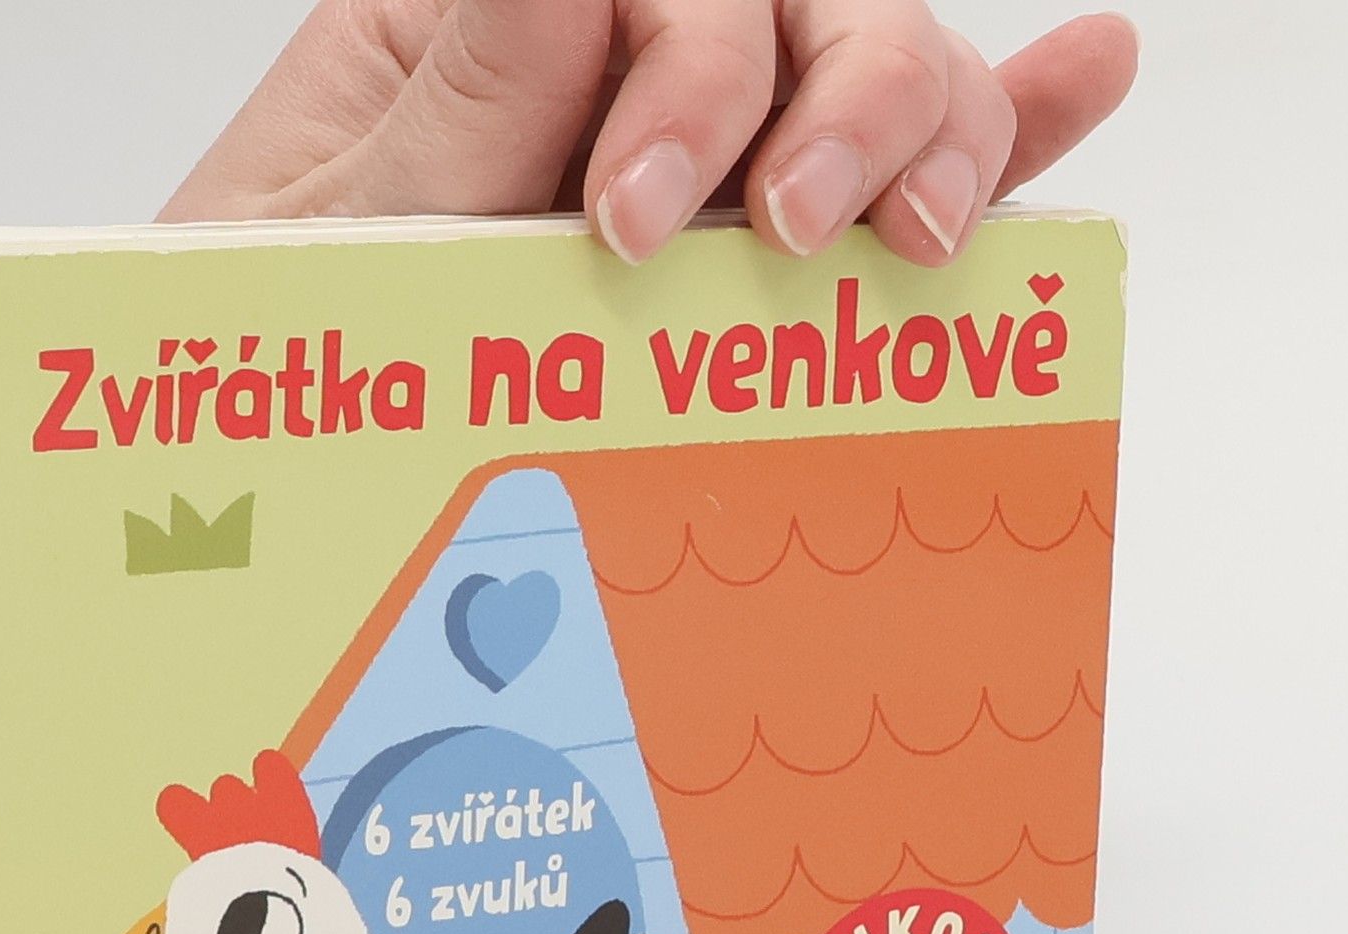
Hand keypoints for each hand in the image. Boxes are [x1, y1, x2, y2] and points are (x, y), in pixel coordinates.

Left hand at [163, 2, 1137, 267]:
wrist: (266, 472)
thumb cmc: (273, 349)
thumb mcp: (330, 230)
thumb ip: (464, 100)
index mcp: (488, 20)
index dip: (685, 77)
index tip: (633, 224)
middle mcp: (612, 64)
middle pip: (795, 4)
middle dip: (833, 103)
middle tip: (796, 237)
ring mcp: (700, 147)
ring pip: (870, 70)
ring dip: (927, 130)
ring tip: (912, 245)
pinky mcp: (751, 242)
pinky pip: (893, 166)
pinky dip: (999, 123)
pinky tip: (1081, 80)